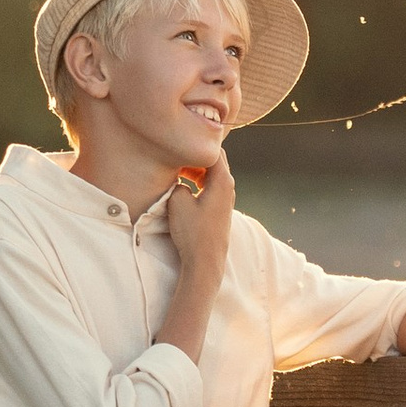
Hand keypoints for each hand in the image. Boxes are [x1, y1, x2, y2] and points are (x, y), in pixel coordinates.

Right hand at [167, 143, 236, 279]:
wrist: (205, 261)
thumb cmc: (193, 231)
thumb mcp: (177, 200)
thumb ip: (178, 182)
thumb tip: (179, 179)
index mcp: (222, 179)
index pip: (212, 149)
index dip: (193, 145)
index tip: (178, 146)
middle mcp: (229, 186)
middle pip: (215, 159)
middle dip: (196, 155)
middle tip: (177, 157)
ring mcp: (227, 197)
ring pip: (213, 172)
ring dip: (197, 169)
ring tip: (179, 172)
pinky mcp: (221, 208)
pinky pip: (212, 184)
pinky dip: (201, 180)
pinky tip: (187, 186)